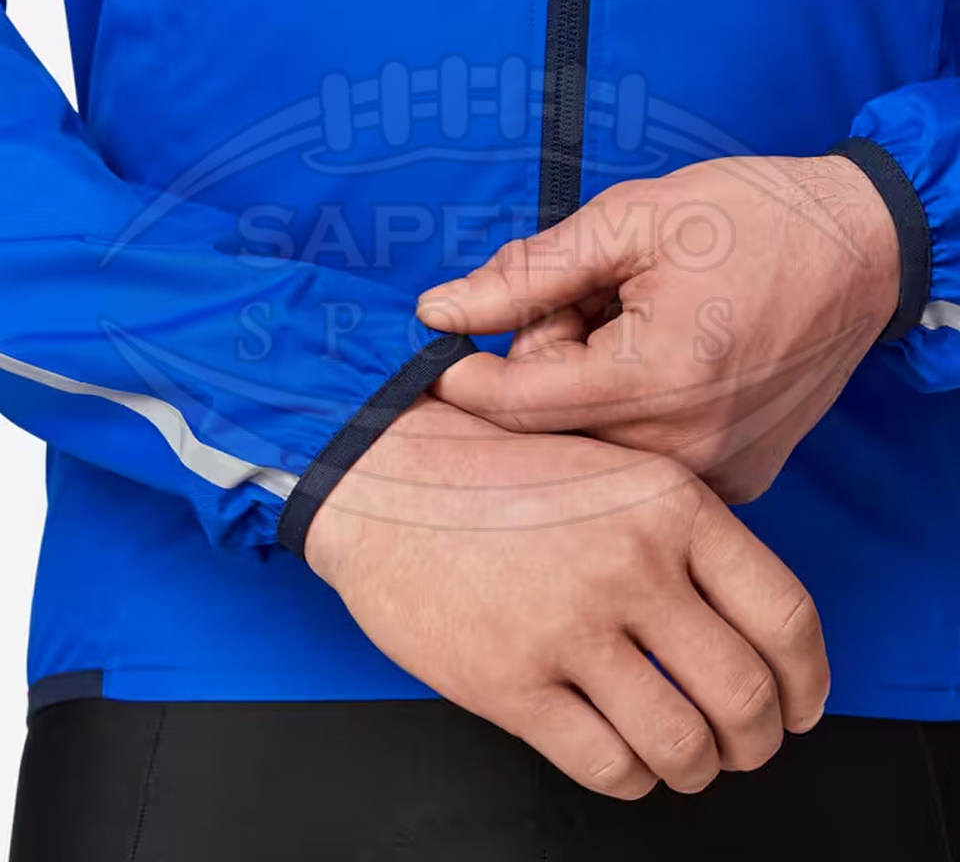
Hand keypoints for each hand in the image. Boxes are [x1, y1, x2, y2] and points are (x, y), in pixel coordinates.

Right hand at [307, 397, 828, 798]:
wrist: (388, 476)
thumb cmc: (497, 473)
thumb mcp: (610, 471)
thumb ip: (681, 535)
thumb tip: (746, 631)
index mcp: (667, 504)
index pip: (784, 614)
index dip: (809, 679)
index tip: (802, 704)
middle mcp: (629, 564)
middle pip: (745, 694)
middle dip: (758, 738)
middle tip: (745, 743)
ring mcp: (568, 627)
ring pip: (684, 744)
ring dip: (699, 766)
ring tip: (685, 755)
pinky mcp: (509, 683)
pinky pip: (610, 766)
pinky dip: (635, 778)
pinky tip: (624, 756)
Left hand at [419, 155, 898, 501]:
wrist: (860, 248)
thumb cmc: (750, 220)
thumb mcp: (628, 222)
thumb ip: (525, 274)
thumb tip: (438, 311)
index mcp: (655, 379)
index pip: (514, 403)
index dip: (463, 376)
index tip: (441, 354)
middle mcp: (684, 446)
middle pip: (551, 427)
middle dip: (546, 366)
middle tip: (594, 308)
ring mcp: (715, 473)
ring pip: (592, 447)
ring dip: (590, 391)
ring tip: (640, 331)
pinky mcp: (734, 481)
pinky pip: (640, 458)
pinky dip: (632, 416)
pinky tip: (669, 366)